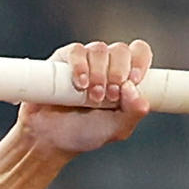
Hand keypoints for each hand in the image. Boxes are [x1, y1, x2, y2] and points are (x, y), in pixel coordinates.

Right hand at [17, 39, 151, 155]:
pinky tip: (79, 84)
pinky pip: (75, 51)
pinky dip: (80, 65)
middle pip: (121, 50)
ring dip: (99, 72)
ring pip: (99, 49)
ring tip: (92, 96)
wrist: (49, 139)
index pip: (139, 52)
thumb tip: (133, 88)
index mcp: (124, 76)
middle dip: (118, 73)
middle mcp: (106, 65)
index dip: (139, 61)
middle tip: (109, 96)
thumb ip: (134, 112)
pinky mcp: (62, 61)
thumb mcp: (117, 129)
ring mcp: (84, 61)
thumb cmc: (84, 132)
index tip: (133, 81)